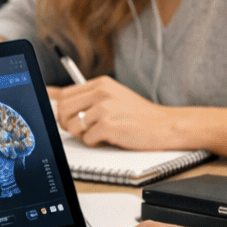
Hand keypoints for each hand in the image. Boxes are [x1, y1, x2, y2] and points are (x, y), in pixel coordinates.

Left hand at [53, 76, 178, 148]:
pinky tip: (108, 139)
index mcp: (101, 84)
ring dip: (81, 135)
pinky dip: (95, 143)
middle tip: (76, 130)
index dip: (61, 110)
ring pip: (73, 126)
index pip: (65, 94)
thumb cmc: (140, 115)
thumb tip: (62, 105)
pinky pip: (88, 139)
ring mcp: (105, 109)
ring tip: (96, 134)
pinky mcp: (110, 126)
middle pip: (63, 109)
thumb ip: (92, 98)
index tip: (65, 118)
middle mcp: (101, 93)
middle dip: (65, 124)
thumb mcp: (115, 96)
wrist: (165, 125)